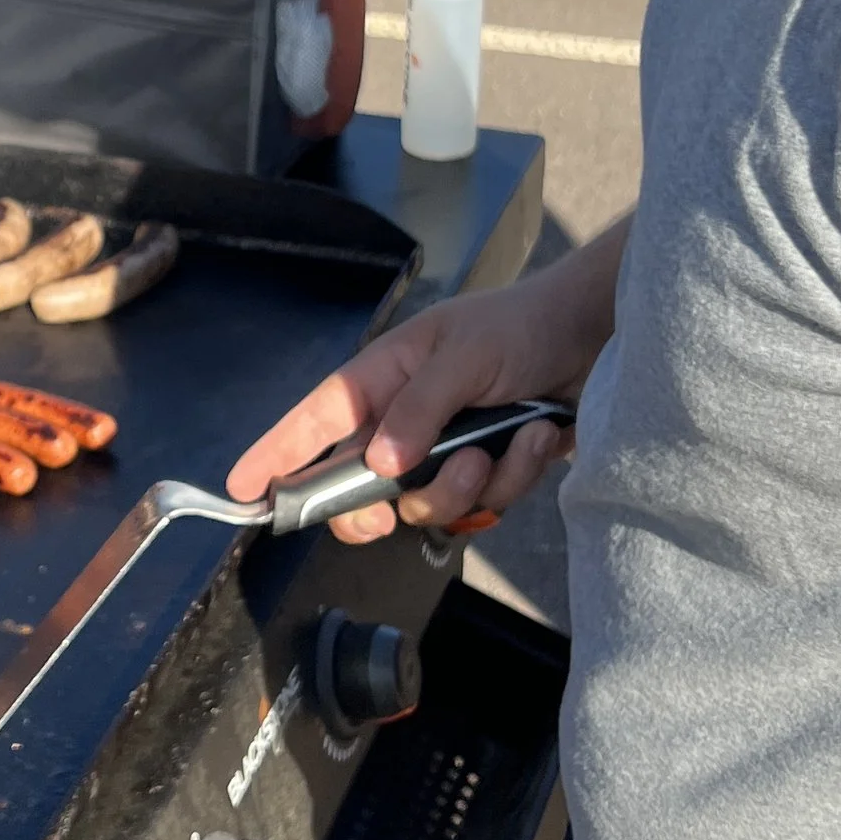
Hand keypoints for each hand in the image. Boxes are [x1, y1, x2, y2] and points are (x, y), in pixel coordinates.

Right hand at [225, 259, 600, 542]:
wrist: (597, 339)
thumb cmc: (520, 326)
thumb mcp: (462, 355)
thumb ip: (419, 409)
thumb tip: (380, 465)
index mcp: (382, 381)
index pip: (314, 422)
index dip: (275, 457)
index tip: (243, 492)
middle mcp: (406, 423)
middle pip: (359, 490)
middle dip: (373, 508)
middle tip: (385, 512)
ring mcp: (447, 454)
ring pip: (426, 506)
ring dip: (465, 483)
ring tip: (498, 443)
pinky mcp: (490, 475)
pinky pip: (484, 506)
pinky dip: (513, 475)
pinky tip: (536, 437)